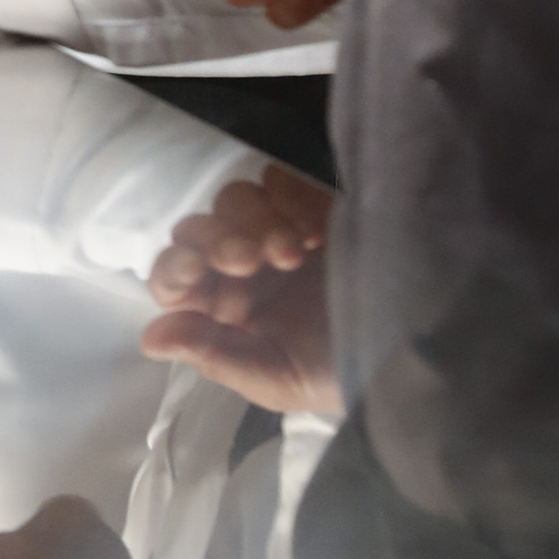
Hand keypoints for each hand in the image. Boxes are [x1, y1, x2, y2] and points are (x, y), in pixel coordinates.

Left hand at [141, 165, 339, 412]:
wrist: (410, 346)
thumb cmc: (336, 375)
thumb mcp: (274, 377)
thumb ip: (214, 353)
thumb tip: (149, 337)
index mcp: (220, 312)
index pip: (172, 275)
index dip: (175, 265)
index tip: (198, 266)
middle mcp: (238, 268)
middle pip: (199, 227)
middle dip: (219, 237)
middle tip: (253, 258)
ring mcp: (272, 233)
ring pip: (235, 199)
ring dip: (256, 219)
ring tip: (293, 251)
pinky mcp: (308, 208)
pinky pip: (277, 181)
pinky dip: (289, 199)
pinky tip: (314, 233)